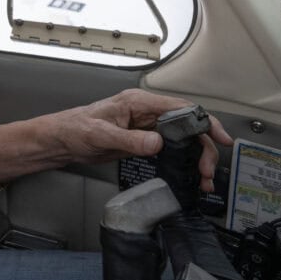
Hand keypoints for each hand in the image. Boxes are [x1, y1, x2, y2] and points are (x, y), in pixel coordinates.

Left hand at [46, 89, 232, 191]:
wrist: (61, 141)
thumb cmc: (74, 129)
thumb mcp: (101, 135)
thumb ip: (130, 139)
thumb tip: (157, 142)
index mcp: (138, 102)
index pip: (181, 108)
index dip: (204, 121)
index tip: (219, 137)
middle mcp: (146, 112)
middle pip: (188, 125)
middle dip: (203, 146)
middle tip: (207, 169)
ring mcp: (146, 126)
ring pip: (183, 138)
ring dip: (196, 156)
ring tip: (203, 176)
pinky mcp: (143, 140)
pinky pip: (171, 148)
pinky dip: (184, 161)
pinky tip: (190, 174)